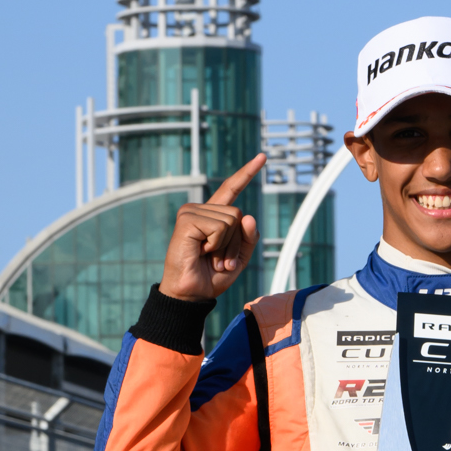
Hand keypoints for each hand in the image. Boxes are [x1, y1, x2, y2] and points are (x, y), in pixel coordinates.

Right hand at [160, 154, 264, 301]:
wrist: (191, 293)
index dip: (247, 173)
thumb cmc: (211, 277)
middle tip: (218, 260)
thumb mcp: (239, 258)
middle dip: (235, 243)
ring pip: (232, 220)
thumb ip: (249, 238)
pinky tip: (201, 252)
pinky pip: (220, 227)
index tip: (263, 157)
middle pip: (239, 214)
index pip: (232, 189)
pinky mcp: (187, 219)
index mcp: (213, 215)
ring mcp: (192, 212)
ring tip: (209, 258)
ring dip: (226, 246)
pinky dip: (216, 245)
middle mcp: (200, 209)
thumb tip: (249, 216)